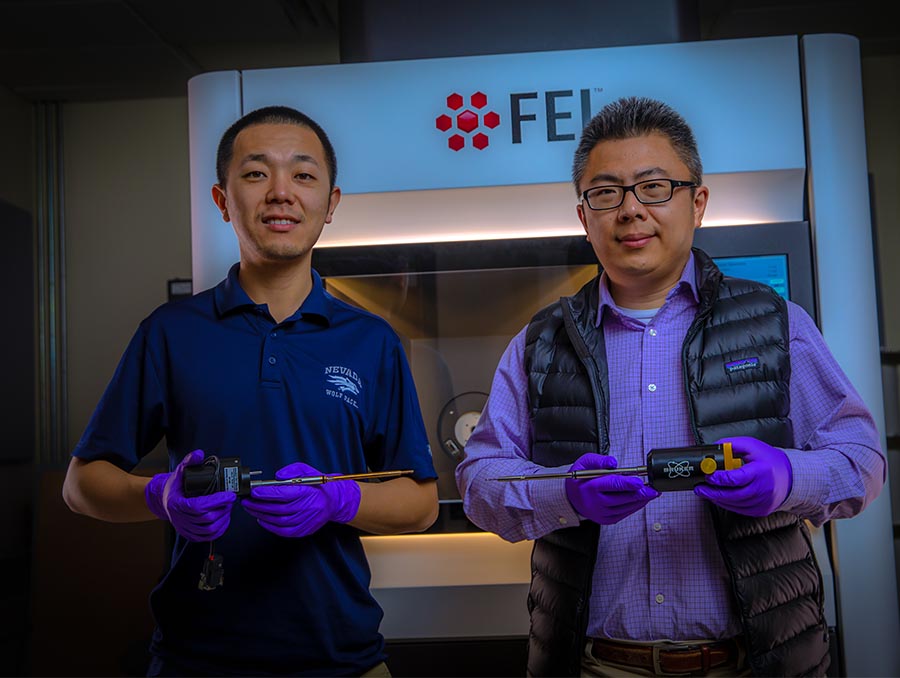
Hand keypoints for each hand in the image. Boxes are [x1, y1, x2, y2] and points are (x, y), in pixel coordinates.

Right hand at [144, 449, 236, 540]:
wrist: (165, 501)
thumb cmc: (175, 487)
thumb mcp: (179, 472)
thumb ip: (189, 462)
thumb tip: (199, 454)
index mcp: (176, 504)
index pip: (199, 506)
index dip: (216, 501)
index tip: (229, 495)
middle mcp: (180, 519)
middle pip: (207, 519)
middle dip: (223, 509)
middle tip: (230, 499)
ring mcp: (185, 528)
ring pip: (209, 529)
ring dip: (223, 519)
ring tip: (228, 507)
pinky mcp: (191, 534)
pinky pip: (208, 537)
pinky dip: (219, 529)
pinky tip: (224, 519)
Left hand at [241, 462, 361, 537]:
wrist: (333, 501)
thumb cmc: (318, 486)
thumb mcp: (307, 471)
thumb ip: (291, 471)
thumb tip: (277, 477)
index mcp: (308, 492)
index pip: (283, 493)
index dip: (266, 493)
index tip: (254, 491)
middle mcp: (307, 508)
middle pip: (278, 509)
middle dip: (259, 505)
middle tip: (246, 501)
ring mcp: (306, 521)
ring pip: (278, 521)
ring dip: (261, 515)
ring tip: (251, 509)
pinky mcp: (303, 530)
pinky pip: (283, 531)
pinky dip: (270, 526)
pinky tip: (261, 519)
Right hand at [565, 453, 659, 524]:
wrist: (571, 498)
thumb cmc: (580, 479)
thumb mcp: (585, 463)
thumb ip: (599, 460)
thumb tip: (613, 463)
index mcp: (589, 488)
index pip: (612, 485)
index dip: (628, 484)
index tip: (640, 482)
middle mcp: (595, 503)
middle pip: (622, 498)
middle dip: (640, 494)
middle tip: (653, 489)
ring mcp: (601, 514)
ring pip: (626, 507)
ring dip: (640, 500)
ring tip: (651, 493)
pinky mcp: (606, 520)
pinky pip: (624, 514)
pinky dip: (634, 507)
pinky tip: (641, 500)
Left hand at [693, 437, 792, 516]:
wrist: (790, 477)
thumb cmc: (769, 460)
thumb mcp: (752, 446)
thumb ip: (732, 445)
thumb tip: (713, 447)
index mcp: (761, 471)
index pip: (737, 478)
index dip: (720, 478)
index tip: (708, 475)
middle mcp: (763, 489)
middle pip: (733, 495)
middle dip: (713, 492)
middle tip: (699, 488)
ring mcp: (763, 502)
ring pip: (735, 504)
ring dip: (717, 499)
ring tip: (705, 492)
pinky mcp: (761, 510)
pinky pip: (740, 509)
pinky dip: (727, 504)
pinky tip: (719, 498)